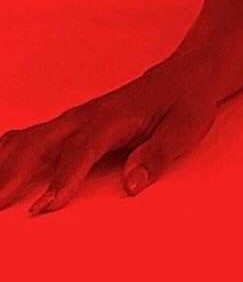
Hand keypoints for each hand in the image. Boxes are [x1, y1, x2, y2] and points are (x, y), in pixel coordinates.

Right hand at [0, 62, 218, 214]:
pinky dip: (7, 154)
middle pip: (40, 144)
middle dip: (13, 175)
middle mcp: (86, 117)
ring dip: (3, 165)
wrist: (186, 74)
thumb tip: (133, 183)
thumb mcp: (185, 128)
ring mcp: (74, 120)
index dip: (62, 178)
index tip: (42, 207)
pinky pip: (30, 139)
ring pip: (27, 140)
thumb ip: (157, 155)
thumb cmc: (185, 102)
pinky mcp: (70, 126)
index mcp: (112, 118)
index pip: (81, 150)